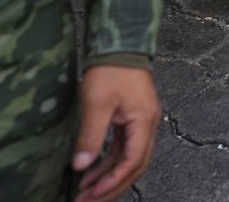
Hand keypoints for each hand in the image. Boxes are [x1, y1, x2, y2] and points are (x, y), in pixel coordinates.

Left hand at [73, 65, 161, 201]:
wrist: (120, 43)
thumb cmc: (111, 69)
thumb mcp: (97, 103)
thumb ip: (91, 136)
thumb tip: (81, 165)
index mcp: (144, 122)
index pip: (132, 162)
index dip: (112, 182)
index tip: (92, 194)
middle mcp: (147, 125)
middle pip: (134, 167)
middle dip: (112, 187)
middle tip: (88, 201)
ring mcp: (141, 123)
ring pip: (128, 159)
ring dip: (109, 177)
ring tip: (86, 192)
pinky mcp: (132, 119)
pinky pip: (123, 148)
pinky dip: (109, 163)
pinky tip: (92, 172)